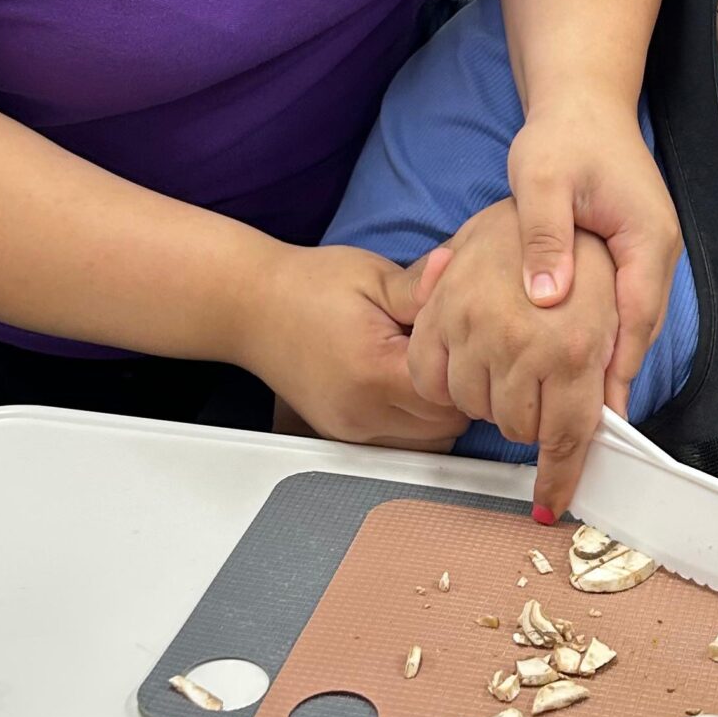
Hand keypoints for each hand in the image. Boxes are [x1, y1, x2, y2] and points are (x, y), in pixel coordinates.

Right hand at [235, 243, 462, 449]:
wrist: (252, 306)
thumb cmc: (310, 286)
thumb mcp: (372, 275)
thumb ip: (420, 286)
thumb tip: (458, 272)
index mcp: (375, 373)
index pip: (453, 392)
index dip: (465, 364)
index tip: (461, 338)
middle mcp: (363, 413)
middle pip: (447, 425)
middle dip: (456, 390)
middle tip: (446, 350)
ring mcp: (350, 430)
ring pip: (428, 444)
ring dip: (439, 413)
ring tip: (425, 369)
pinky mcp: (343, 436)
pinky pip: (400, 445)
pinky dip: (415, 424)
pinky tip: (405, 386)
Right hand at [408, 197, 620, 517]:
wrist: (561, 164)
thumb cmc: (598, 237)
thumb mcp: (621, 306)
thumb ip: (613, 371)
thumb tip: (612, 425)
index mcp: (571, 348)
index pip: (566, 437)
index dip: (559, 478)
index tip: (551, 502)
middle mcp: (519, 343)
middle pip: (519, 427)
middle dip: (535, 423)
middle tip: (545, 389)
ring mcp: (471, 327)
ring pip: (475, 406)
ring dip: (494, 399)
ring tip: (513, 361)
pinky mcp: (438, 311)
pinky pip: (430, 377)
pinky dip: (448, 382)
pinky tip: (471, 362)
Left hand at [506, 108, 678, 404]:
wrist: (584, 103)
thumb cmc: (565, 135)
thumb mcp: (544, 181)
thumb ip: (546, 239)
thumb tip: (547, 299)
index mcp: (647, 236)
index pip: (637, 316)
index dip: (618, 368)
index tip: (602, 414)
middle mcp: (657, 250)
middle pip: (640, 330)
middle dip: (614, 379)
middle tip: (588, 431)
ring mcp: (648, 254)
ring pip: (633, 323)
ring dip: (608, 362)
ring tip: (582, 412)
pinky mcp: (632, 255)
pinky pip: (622, 307)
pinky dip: (602, 337)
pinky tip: (576, 363)